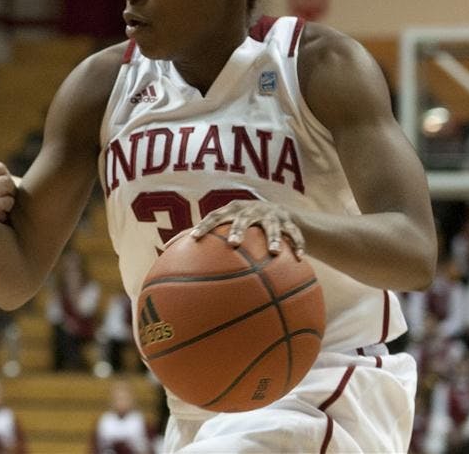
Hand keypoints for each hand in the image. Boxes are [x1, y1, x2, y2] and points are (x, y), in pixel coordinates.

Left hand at [190, 200, 304, 258]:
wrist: (277, 211)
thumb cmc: (242, 223)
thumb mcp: (226, 224)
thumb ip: (204, 237)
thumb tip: (169, 253)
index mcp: (232, 210)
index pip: (214, 216)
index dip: (204, 226)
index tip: (194, 239)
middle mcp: (251, 210)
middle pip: (243, 219)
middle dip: (239, 230)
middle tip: (234, 244)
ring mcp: (271, 216)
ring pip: (272, 227)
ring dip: (274, 238)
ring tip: (275, 252)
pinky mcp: (289, 222)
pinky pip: (295, 234)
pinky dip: (298, 245)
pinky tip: (300, 258)